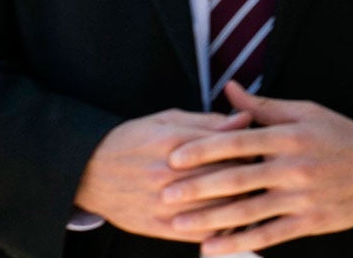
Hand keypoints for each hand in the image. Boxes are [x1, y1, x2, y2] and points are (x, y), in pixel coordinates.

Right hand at [74, 108, 253, 238]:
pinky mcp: (156, 226)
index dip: (250, 148)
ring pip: (216, 208)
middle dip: (249, 175)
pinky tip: (233, 222)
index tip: (261, 148)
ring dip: (240, 203)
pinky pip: (197, 233)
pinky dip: (220, 229)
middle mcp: (168, 174)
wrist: (88, 172)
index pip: (227, 147)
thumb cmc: (133, 140)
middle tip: (263, 173)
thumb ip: (208, 122)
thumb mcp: (167, 120)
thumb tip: (245, 119)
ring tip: (254, 196)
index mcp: (173, 142)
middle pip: (225, 177)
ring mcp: (161, 203)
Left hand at [158, 81, 352, 254]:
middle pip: (237, 178)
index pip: (239, 141)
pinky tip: (211, 247)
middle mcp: (295, 166)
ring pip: (247, 211)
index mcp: (291, 136)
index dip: (204, 149)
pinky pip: (266, 235)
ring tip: (178, 224)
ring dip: (209, 219)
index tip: (174, 156)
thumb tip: (229, 89)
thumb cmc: (339, 136)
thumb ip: (263, 106)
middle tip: (165, 194)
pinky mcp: (308, 222)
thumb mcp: (306, 113)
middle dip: (197, 188)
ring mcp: (301, 196)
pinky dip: (236, 244)